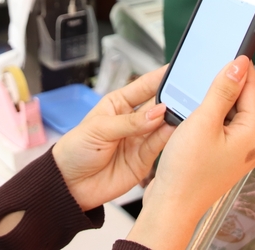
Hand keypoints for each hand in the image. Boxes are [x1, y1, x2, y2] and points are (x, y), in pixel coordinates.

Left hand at [52, 66, 174, 211]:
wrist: (68, 185)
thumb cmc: (75, 150)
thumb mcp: (99, 129)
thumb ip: (130, 122)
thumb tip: (158, 112)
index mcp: (118, 104)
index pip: (144, 86)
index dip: (160, 77)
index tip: (177, 69)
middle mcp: (132, 120)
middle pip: (157, 105)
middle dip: (172, 98)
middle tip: (186, 92)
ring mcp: (139, 140)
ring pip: (162, 125)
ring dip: (173, 118)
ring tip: (183, 110)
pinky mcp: (143, 160)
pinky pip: (159, 146)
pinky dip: (169, 138)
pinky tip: (175, 129)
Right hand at [127, 56, 254, 249]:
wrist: (172, 205)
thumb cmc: (187, 171)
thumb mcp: (203, 122)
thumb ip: (222, 91)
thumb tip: (238, 65)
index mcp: (253, 133)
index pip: (252, 88)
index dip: (239, 68)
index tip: (228, 50)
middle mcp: (251, 142)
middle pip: (242, 100)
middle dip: (224, 86)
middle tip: (204, 75)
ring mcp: (238, 150)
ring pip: (230, 113)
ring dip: (213, 102)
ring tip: (195, 100)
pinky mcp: (223, 155)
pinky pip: (220, 127)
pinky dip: (208, 118)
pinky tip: (192, 117)